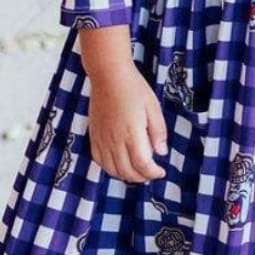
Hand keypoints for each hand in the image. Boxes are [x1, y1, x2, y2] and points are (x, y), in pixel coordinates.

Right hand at [87, 60, 168, 182]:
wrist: (109, 76)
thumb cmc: (134, 89)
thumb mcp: (153, 107)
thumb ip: (158, 131)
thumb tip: (161, 152)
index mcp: (131, 133)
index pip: (142, 164)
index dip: (152, 173)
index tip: (161, 172)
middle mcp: (114, 140)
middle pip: (126, 171)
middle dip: (141, 177)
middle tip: (152, 173)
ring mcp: (101, 139)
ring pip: (111, 169)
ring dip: (126, 175)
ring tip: (138, 172)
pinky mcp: (93, 136)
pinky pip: (99, 160)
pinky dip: (110, 168)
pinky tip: (119, 164)